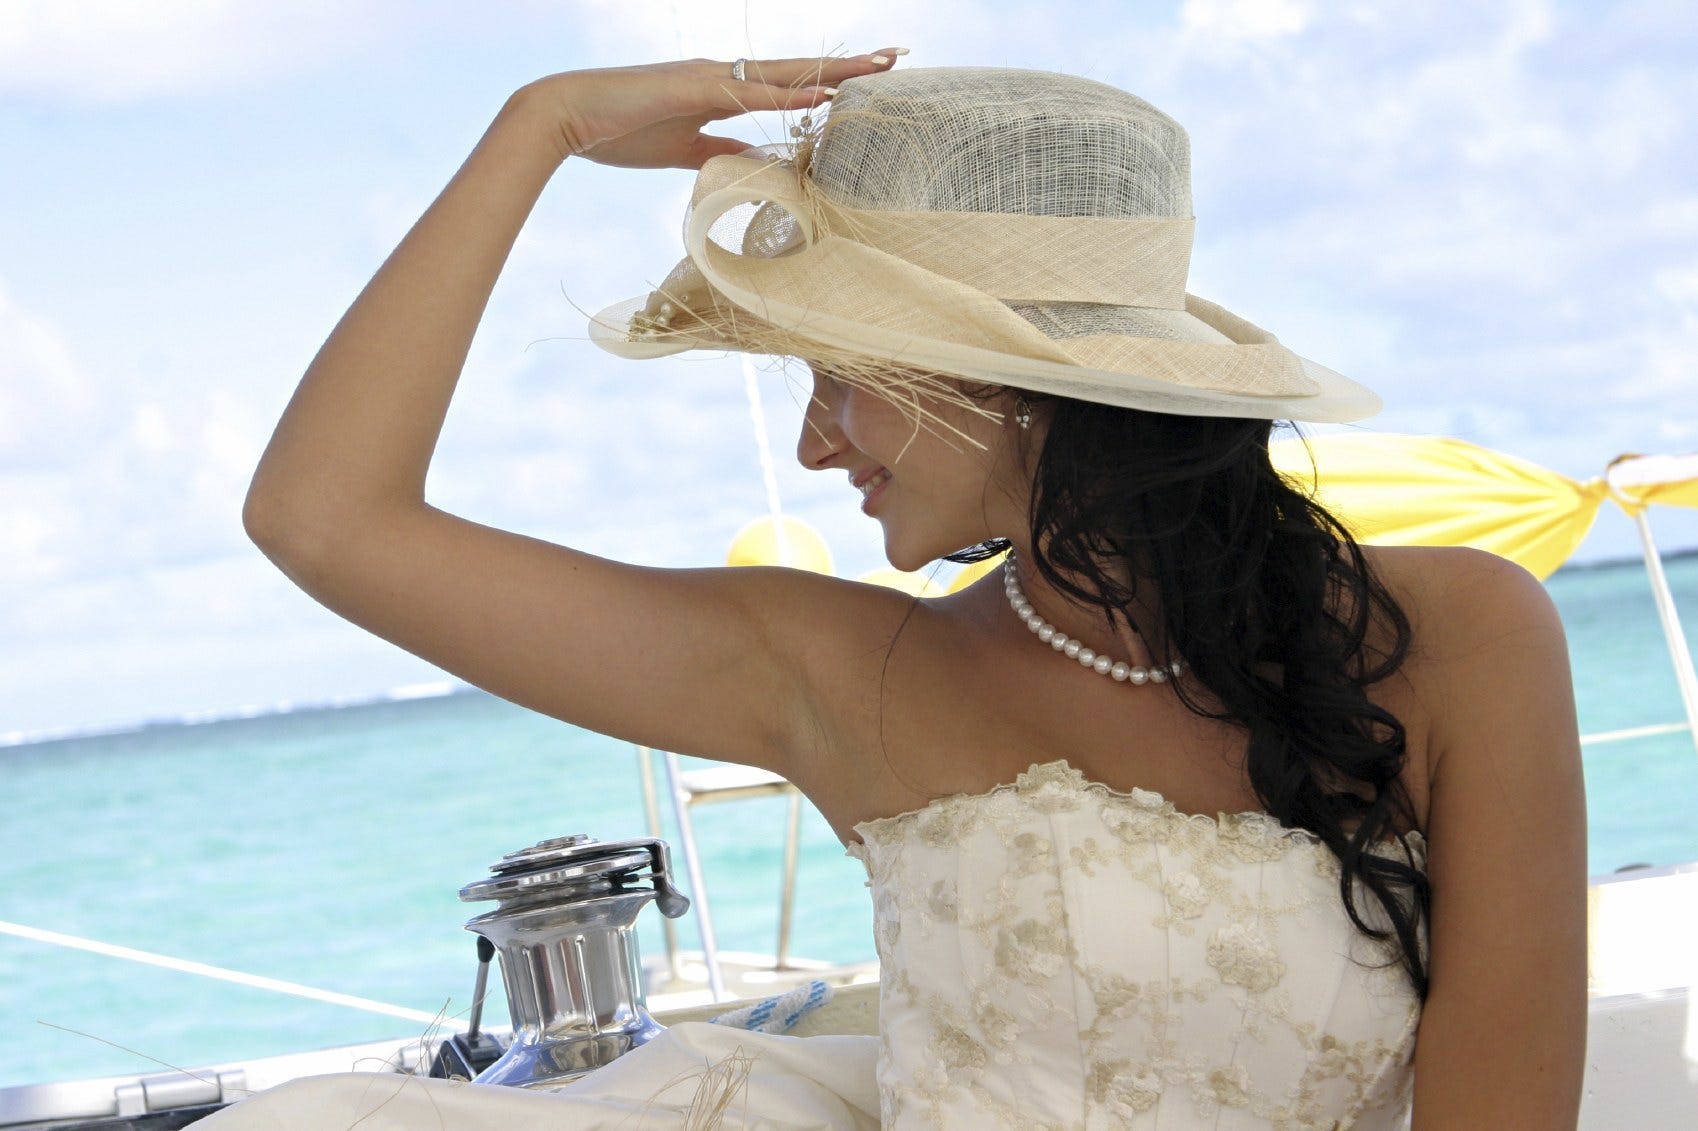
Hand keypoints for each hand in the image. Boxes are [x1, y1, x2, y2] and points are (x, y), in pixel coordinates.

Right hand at [518, 51, 905, 169]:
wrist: (565, 117)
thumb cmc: (616, 131)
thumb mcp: (682, 151)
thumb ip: (720, 153)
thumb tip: (756, 163)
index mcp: (718, 90)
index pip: (784, 84)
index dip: (824, 82)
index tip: (863, 83)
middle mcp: (721, 76)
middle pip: (796, 70)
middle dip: (846, 67)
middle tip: (895, 59)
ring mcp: (709, 78)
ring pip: (784, 74)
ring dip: (832, 71)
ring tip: (878, 68)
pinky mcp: (694, 88)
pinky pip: (752, 92)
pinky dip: (790, 91)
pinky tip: (823, 90)